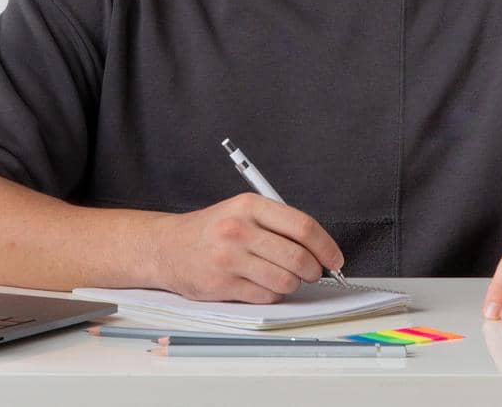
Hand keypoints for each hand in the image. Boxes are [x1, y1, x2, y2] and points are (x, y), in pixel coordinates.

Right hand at [150, 192, 345, 303]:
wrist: (167, 247)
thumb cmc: (210, 231)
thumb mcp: (242, 211)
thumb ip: (278, 224)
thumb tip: (319, 248)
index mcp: (249, 206)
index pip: (302, 227)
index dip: (326, 246)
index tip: (335, 258)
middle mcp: (239, 230)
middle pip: (298, 257)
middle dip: (313, 270)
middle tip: (313, 272)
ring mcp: (230, 259)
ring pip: (285, 280)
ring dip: (292, 284)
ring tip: (283, 277)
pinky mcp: (223, 284)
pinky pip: (266, 296)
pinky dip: (272, 294)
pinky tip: (262, 284)